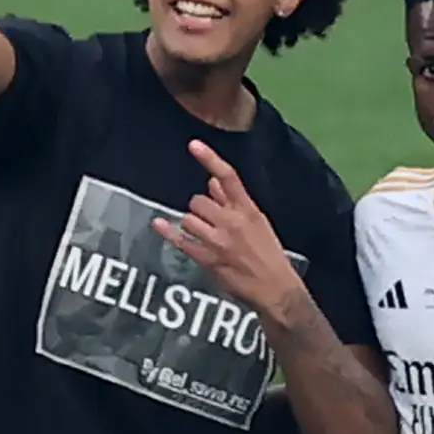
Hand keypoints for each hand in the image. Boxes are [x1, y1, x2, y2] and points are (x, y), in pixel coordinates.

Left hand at [152, 140, 303, 318]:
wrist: (276, 288)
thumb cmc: (269, 255)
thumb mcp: (258, 222)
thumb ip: (234, 201)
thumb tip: (212, 182)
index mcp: (248, 210)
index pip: (228, 177)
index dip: (209, 159)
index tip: (193, 145)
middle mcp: (232, 222)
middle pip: (199, 200)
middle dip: (200, 208)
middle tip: (210, 222)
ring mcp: (218, 240)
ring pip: (189, 218)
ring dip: (191, 224)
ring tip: (204, 235)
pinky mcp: (208, 258)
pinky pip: (181, 241)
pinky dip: (167, 232)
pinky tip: (158, 224)